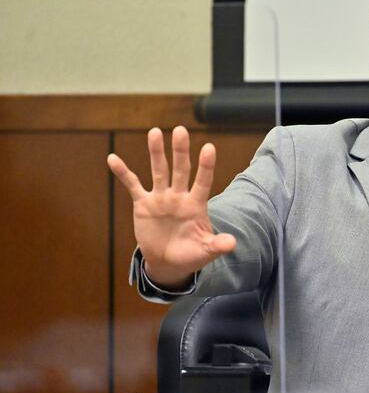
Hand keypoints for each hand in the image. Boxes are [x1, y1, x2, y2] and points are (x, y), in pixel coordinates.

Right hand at [107, 126, 235, 288]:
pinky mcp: (143, 204)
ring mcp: (161, 198)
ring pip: (159, 171)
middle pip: (181, 169)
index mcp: (196, 205)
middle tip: (180, 130)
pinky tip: (112, 158)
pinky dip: (123, 172)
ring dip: (156, 152)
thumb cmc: (191, 254)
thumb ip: (217, 245)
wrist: (169, 262)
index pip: (203, 182)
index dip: (206, 166)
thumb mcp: (205, 251)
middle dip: (180, 151)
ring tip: (155, 132)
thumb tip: (232, 243)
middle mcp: (179, 196)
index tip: (209, 147)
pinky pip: (132, 185)